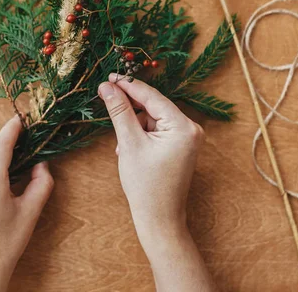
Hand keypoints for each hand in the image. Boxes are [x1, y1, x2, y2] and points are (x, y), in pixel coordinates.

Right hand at [98, 74, 215, 291]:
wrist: (159, 219)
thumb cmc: (145, 185)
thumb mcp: (129, 143)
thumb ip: (119, 111)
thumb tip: (107, 87)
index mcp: (184, 127)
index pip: (152, 97)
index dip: (128, 85)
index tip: (109, 76)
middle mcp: (191, 129)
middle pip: (154, 106)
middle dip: (130, 108)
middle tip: (106, 98)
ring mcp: (187, 138)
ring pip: (154, 118)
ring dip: (134, 125)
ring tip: (122, 145)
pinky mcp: (181, 146)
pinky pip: (158, 130)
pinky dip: (142, 134)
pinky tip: (129, 148)